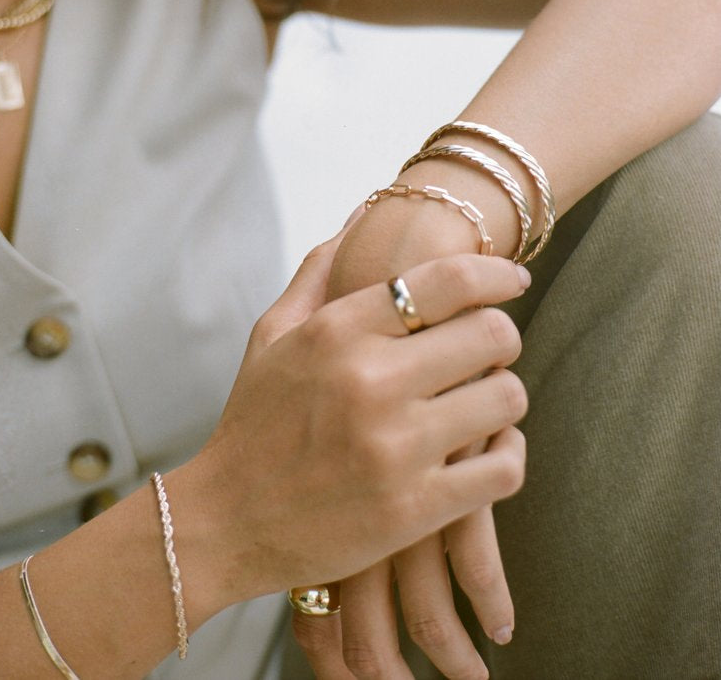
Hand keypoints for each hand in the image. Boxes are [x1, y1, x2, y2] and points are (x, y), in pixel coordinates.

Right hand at [177, 242, 527, 627]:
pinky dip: (507, 454)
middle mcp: (371, 381)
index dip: (496, 273)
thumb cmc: (254, 420)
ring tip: (484, 400)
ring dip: (504, 395)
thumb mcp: (273, 334)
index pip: (449, 280)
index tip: (512, 280)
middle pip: (492, 334)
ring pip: (507, 397)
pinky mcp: (415, 509)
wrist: (224, 523)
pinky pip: (504, 468)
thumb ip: (320, 269)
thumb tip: (364, 212)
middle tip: (489, 348)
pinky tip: (487, 449)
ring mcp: (396, 448)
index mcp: (338, 331)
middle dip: (501, 336)